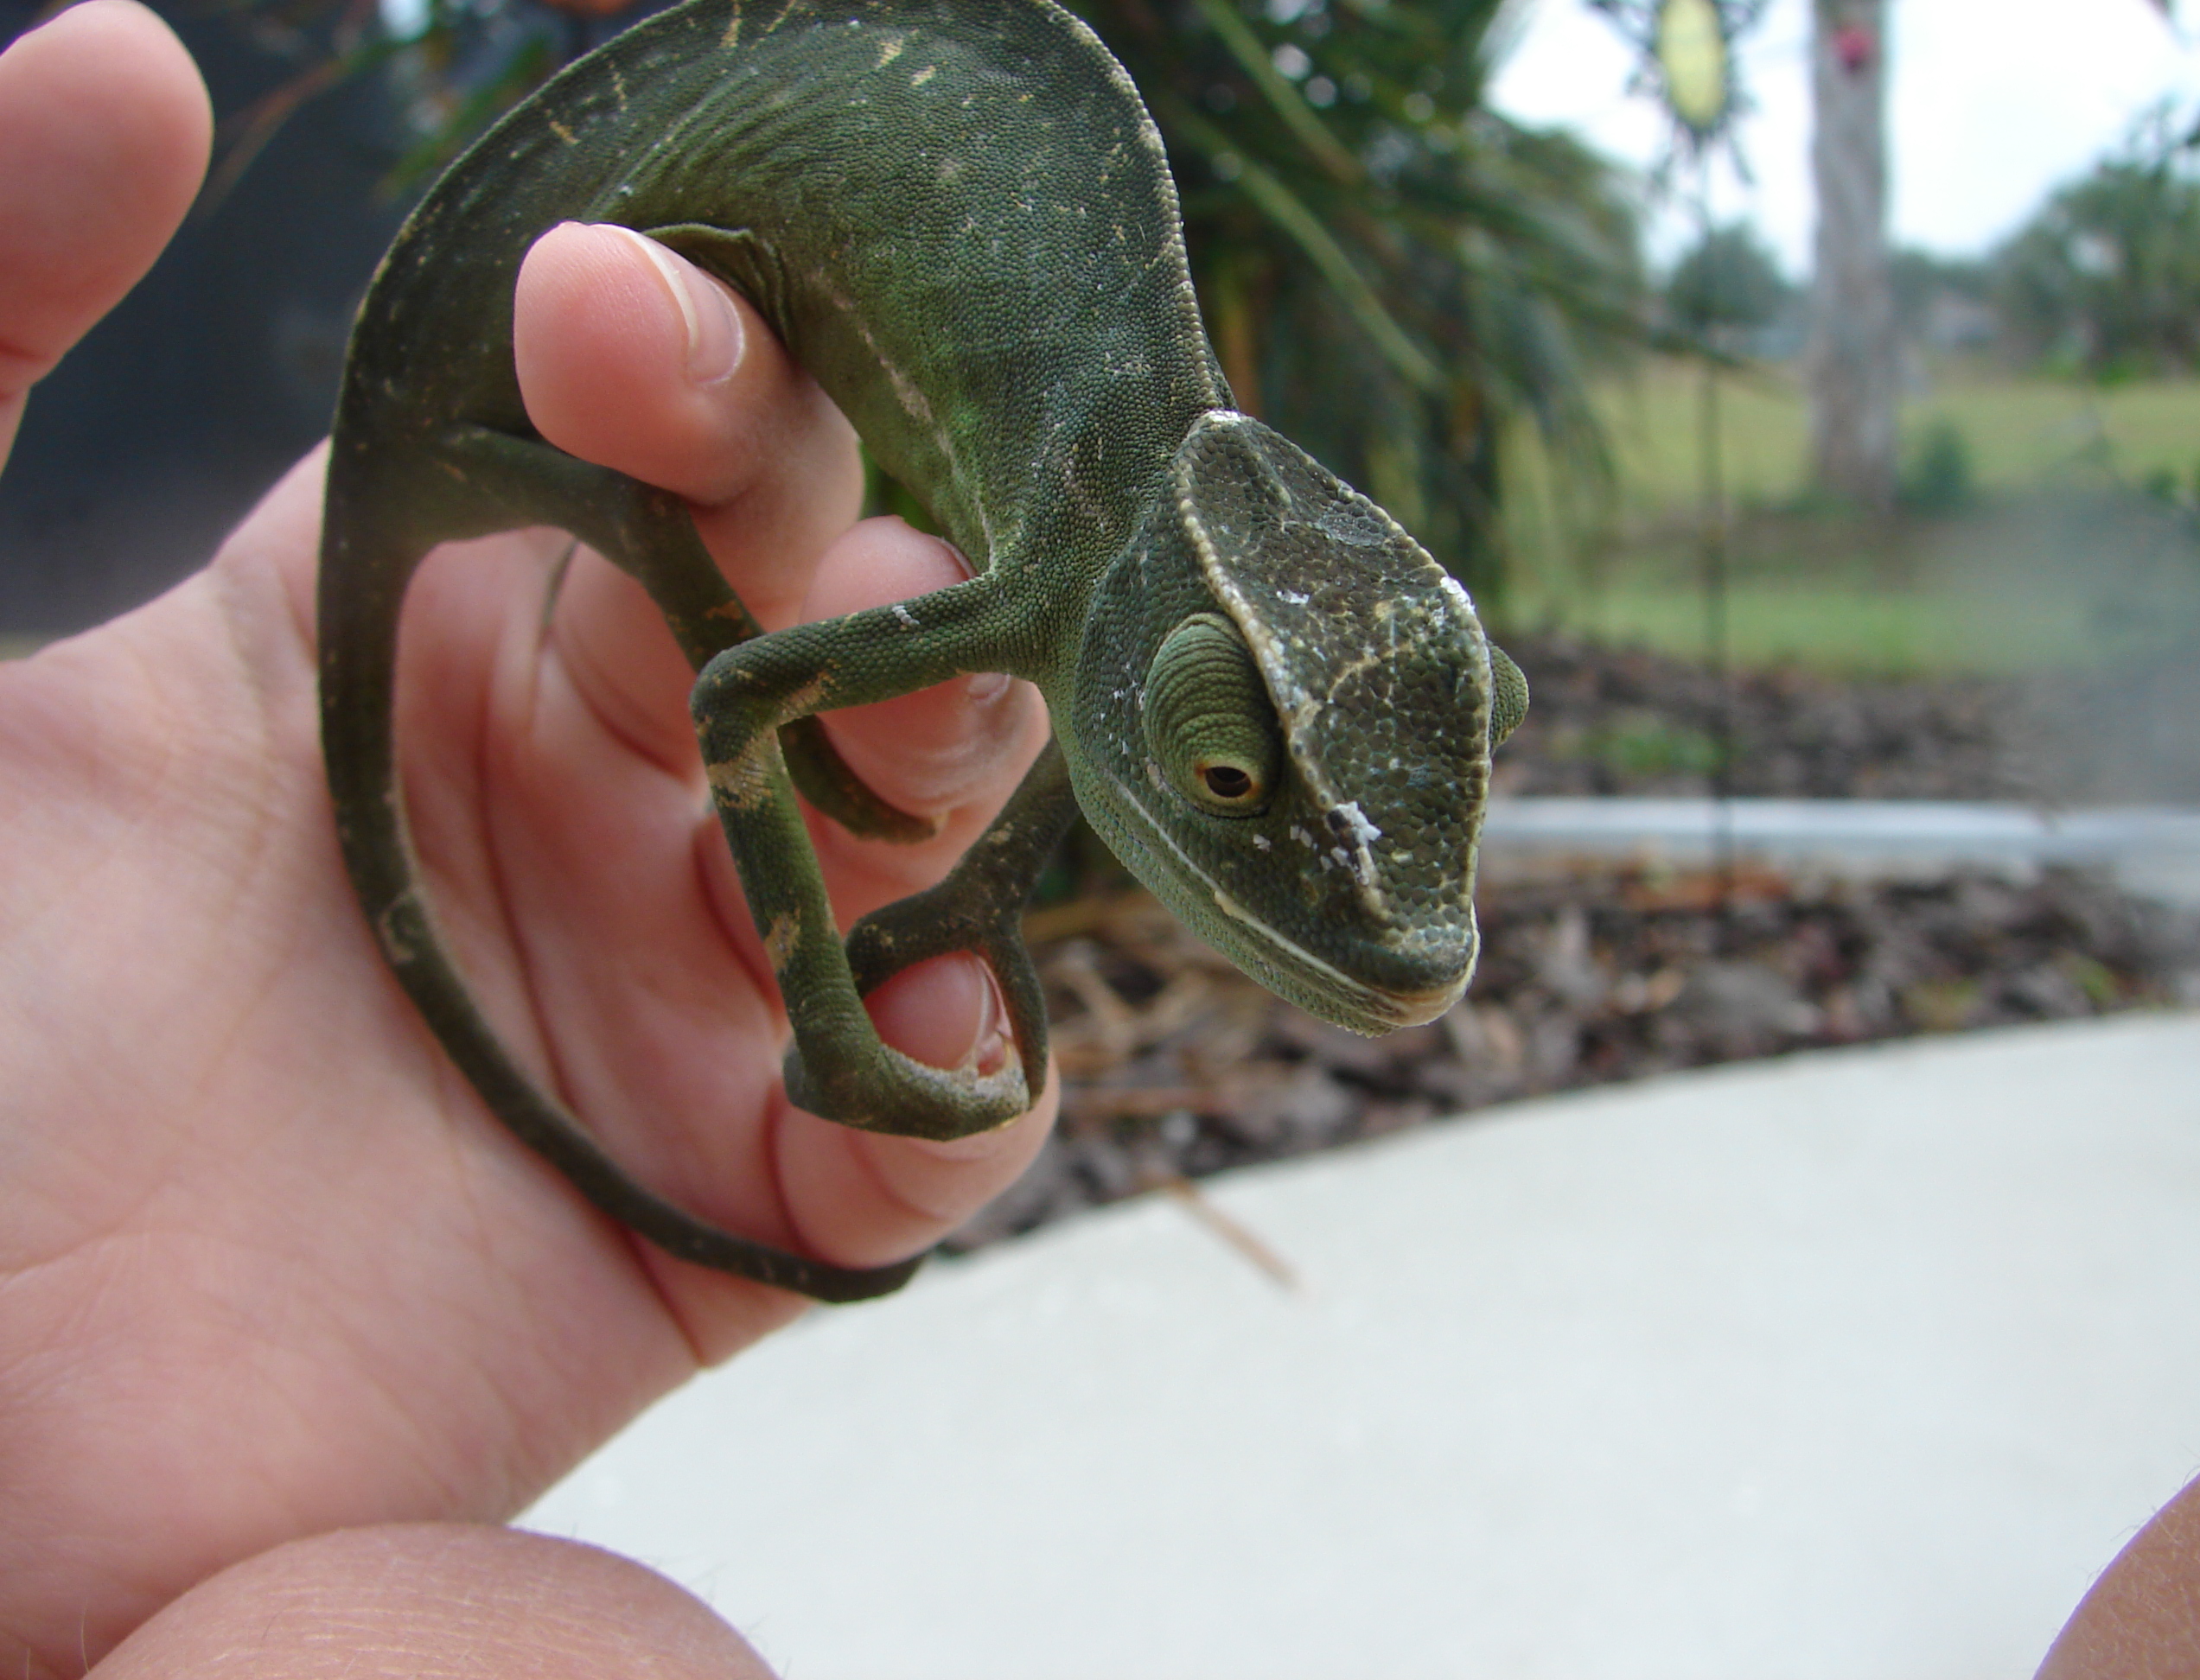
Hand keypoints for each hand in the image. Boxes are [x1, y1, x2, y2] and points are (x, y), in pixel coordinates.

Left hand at [0, 4, 1051, 1674]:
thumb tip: (130, 55)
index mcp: (416, 636)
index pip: (642, 451)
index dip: (681, 366)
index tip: (610, 322)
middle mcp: (582, 797)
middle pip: (838, 626)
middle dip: (877, 577)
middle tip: (839, 604)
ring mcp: (672, 1004)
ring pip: (928, 840)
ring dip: (959, 769)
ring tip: (890, 765)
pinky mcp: (728, 1214)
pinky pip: (932, 1129)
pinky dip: (980, 1076)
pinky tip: (931, 1029)